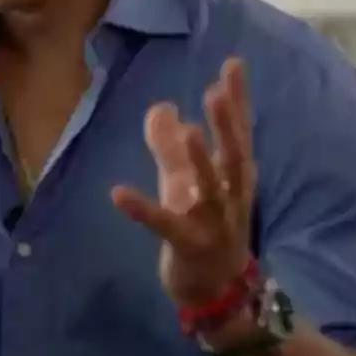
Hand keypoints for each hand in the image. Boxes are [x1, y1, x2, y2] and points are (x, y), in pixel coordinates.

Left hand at [111, 58, 256, 306]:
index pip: (239, 132)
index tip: (233, 64)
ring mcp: (213, 224)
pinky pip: (164, 226)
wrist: (217, 291)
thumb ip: (171, 145)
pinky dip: (142, 210)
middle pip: (234, 157)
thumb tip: (161, 107)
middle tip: (217, 91)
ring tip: (188, 132)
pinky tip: (117, 192)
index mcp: (234, 177)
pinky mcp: (189, 246)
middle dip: (228, 125)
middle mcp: (230, 197)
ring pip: (210, 191)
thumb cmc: (203, 226)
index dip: (237, 100)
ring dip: (200, 162)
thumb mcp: (185, 182)